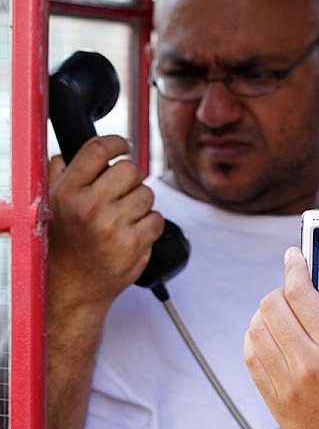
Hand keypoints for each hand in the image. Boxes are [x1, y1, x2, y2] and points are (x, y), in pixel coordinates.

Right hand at [48, 135, 163, 307]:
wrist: (74, 285)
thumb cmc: (65, 243)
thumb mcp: (52, 204)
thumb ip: (59, 174)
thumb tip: (68, 152)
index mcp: (69, 192)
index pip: (98, 150)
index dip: (116, 143)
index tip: (122, 146)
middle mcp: (91, 207)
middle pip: (130, 169)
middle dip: (130, 179)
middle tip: (121, 193)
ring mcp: (114, 227)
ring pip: (146, 194)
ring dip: (140, 203)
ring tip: (123, 218)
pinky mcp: (135, 245)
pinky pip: (157, 218)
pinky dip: (150, 224)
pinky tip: (133, 232)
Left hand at [245, 247, 318, 428]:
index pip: (299, 291)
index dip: (293, 267)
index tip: (294, 257)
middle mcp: (307, 362)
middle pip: (271, 304)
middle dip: (282, 290)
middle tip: (297, 289)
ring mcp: (286, 384)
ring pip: (255, 328)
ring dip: (267, 314)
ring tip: (285, 312)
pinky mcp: (275, 401)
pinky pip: (251, 357)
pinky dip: (257, 340)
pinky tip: (274, 338)